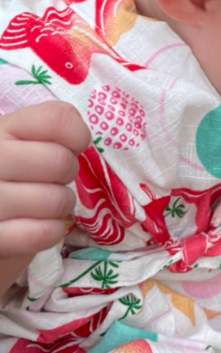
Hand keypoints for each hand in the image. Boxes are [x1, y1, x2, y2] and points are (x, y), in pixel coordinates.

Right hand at [0, 101, 90, 258]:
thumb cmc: (11, 174)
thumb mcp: (22, 139)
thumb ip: (52, 126)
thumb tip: (81, 138)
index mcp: (0, 131)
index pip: (56, 119)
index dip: (77, 135)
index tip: (70, 147)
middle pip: (59, 161)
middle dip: (68, 174)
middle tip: (52, 180)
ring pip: (56, 200)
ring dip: (61, 205)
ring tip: (43, 204)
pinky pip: (45, 233)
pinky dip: (52, 231)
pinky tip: (37, 225)